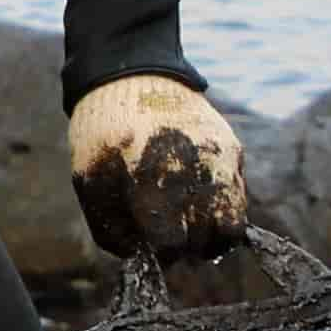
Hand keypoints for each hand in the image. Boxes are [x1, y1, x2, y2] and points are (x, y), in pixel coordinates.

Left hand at [69, 75, 249, 260]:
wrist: (131, 74)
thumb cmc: (103, 136)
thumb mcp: (91, 185)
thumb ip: (113, 232)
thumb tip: (142, 256)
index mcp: (154, 188)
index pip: (173, 248)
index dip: (161, 253)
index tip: (152, 241)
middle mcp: (194, 177)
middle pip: (204, 243)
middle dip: (186, 246)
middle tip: (171, 232)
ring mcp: (219, 163)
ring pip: (233, 227)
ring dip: (213, 235)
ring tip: (192, 224)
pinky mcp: (232, 149)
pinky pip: (238, 196)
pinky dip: (223, 206)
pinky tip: (199, 195)